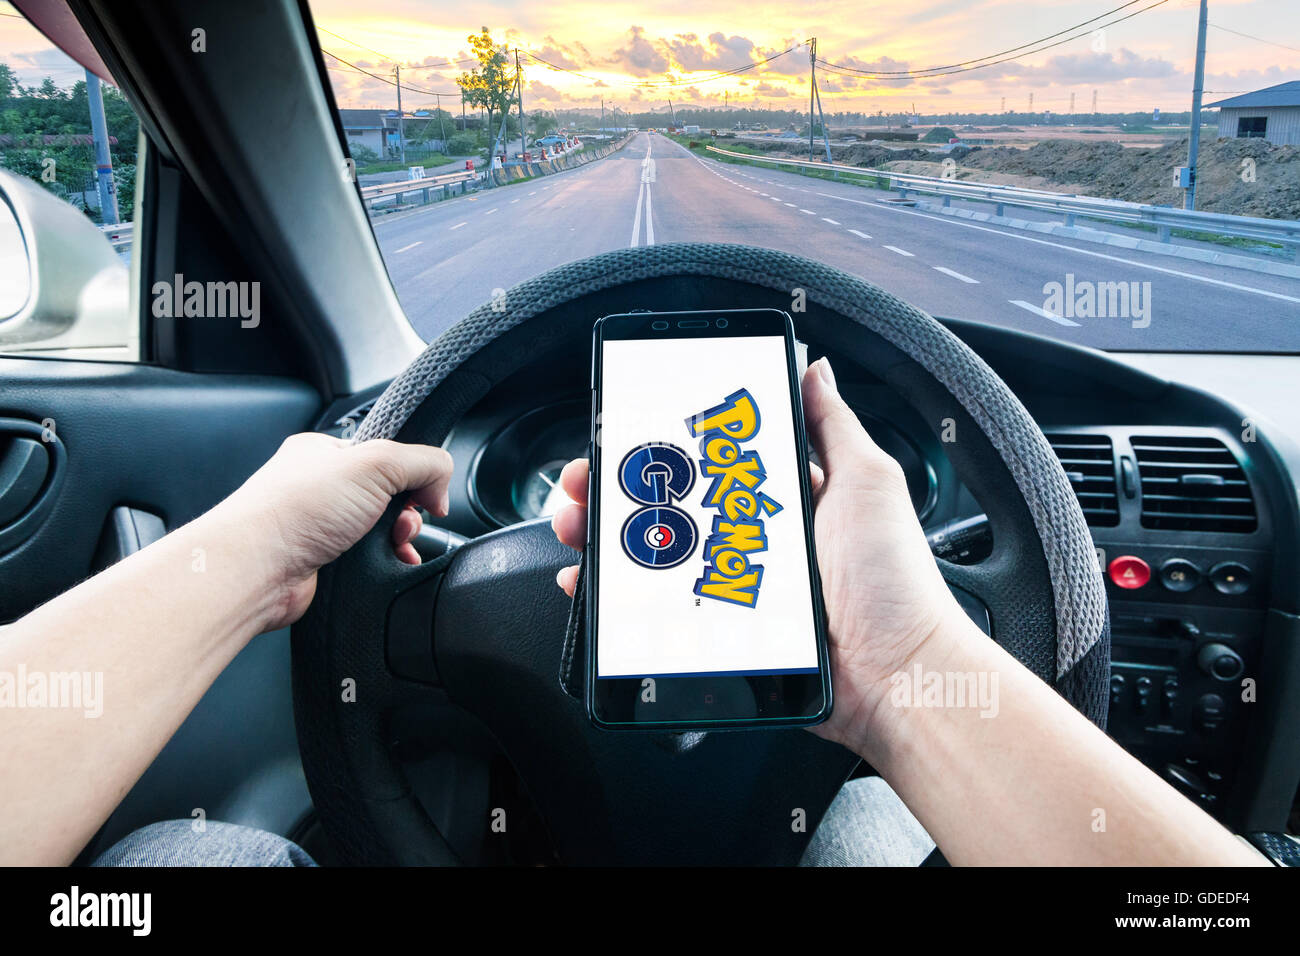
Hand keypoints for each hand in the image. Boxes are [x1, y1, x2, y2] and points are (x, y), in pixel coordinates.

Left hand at [210, 433, 453, 629]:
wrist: (255, 570)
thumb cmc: (292, 512)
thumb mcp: (375, 463)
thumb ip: (423, 462)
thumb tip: (440, 487)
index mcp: (325, 451)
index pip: (387, 452)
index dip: (413, 472)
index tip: (426, 490)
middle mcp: (321, 486)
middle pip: (389, 494)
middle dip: (408, 511)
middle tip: (403, 521)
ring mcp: (320, 525)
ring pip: (381, 529)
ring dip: (398, 539)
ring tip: (394, 544)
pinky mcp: (323, 562)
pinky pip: (368, 559)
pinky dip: (384, 563)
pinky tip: (387, 563)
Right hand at [551, 358, 973, 761]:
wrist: (896, 675)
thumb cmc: (893, 581)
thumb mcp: (869, 482)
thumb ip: (834, 425)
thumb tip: (813, 368)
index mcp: (786, 497)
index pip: (713, 459)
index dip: (668, 443)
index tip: (630, 431)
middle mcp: (755, 538)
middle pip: (672, 503)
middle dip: (620, 485)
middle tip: (588, 478)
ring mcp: (734, 586)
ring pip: (653, 553)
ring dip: (606, 533)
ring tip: (580, 523)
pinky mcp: (721, 630)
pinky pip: (655, 610)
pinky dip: (615, 595)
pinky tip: (591, 581)